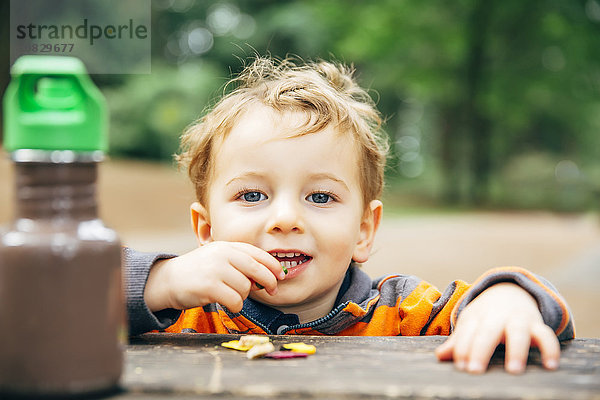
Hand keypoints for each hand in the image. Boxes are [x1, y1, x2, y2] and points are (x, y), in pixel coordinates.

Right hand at [144, 241, 285, 312]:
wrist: (167, 280)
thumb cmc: (197, 272)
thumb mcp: (218, 259)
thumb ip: (240, 264)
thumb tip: (266, 279)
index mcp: (226, 246)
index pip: (257, 253)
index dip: (273, 265)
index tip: (281, 275)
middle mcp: (222, 254)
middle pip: (256, 269)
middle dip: (269, 281)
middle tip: (272, 291)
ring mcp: (215, 269)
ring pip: (246, 287)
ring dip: (243, 296)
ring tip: (231, 295)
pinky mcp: (209, 286)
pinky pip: (235, 300)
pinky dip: (235, 306)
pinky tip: (227, 303)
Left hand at [435, 282, 559, 373]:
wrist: (508, 291)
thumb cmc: (485, 316)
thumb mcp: (470, 324)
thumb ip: (458, 342)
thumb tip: (439, 357)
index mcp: (476, 317)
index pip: (467, 333)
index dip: (462, 348)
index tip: (460, 366)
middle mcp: (497, 318)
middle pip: (487, 332)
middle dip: (480, 350)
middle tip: (474, 371)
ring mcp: (518, 320)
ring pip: (517, 332)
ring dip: (516, 350)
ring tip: (514, 370)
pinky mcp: (537, 325)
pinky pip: (547, 335)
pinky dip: (551, 348)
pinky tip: (551, 366)